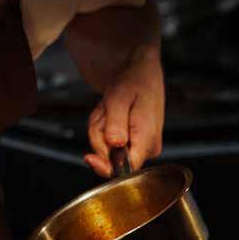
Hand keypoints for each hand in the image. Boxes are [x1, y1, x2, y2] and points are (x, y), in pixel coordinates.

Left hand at [85, 48, 163, 177]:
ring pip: (104, 149)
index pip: (129, 167)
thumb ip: (116, 122)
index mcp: (148, 138)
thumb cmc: (133, 81)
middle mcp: (147, 147)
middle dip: (99, 134)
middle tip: (106, 112)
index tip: (90, 158)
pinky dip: (101, 127)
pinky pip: (105, 143)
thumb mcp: (120, 97)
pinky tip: (109, 113)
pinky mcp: (131, 144)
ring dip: (99, 127)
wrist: (138, 72)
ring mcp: (139, 146)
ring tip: (109, 108)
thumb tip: (115, 143)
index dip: (107, 166)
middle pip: (110, 157)